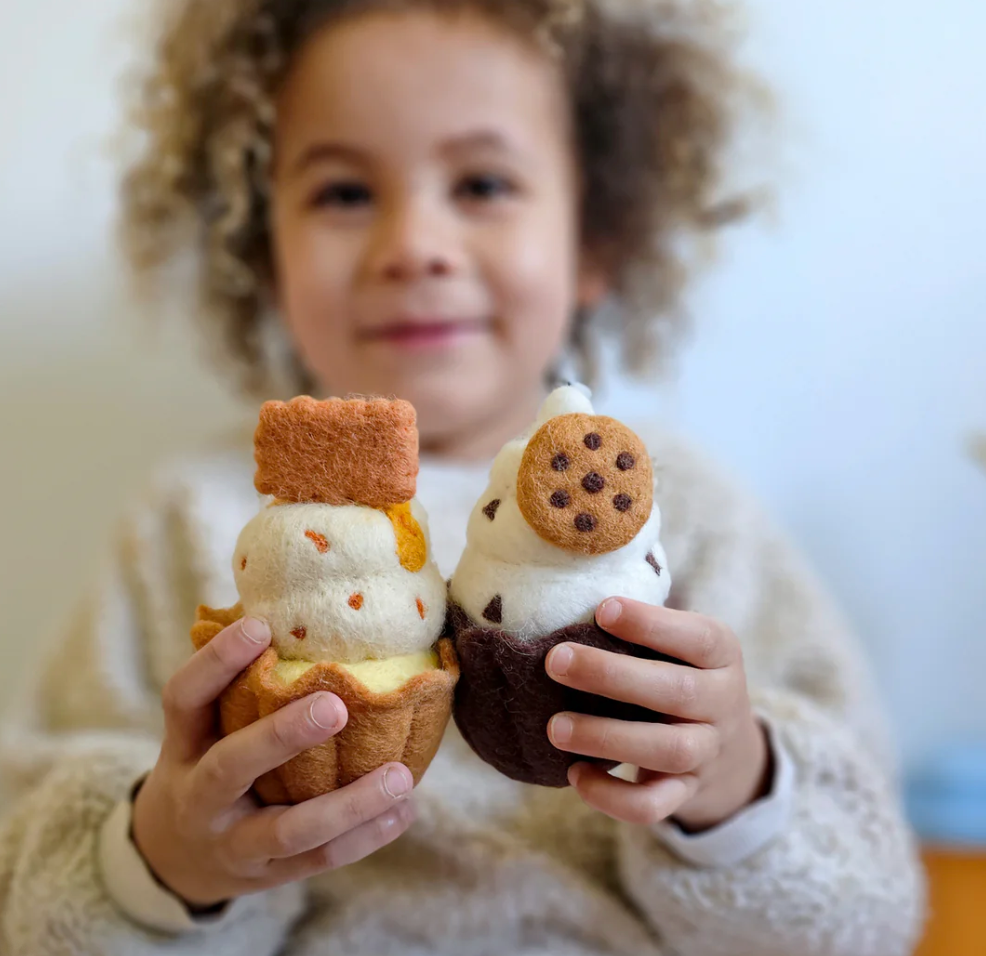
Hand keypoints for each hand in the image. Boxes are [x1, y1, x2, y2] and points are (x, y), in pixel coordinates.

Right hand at [132, 617, 414, 908]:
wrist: (174, 858)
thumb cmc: (207, 762)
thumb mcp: (203, 727)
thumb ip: (238, 683)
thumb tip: (291, 607)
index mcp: (182, 746)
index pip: (184, 698)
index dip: (217, 661)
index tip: (262, 625)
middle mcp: (199, 797)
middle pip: (230, 767)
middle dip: (281, 737)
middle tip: (335, 706)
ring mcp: (232, 843)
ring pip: (288, 831)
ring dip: (349, 805)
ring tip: (400, 776)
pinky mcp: (266, 876)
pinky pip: (318, 860)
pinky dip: (365, 837)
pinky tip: (405, 809)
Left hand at [545, 598, 770, 830]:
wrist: (729, 747)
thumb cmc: (681, 672)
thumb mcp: (682, 644)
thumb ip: (644, 627)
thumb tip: (568, 601)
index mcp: (721, 654)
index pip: (696, 637)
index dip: (650, 624)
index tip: (602, 609)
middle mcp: (722, 702)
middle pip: (675, 692)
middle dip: (612, 676)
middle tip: (556, 661)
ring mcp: (708, 751)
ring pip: (667, 750)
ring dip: (607, 737)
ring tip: (555, 727)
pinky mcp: (686, 792)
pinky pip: (654, 806)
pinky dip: (612, 796)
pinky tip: (574, 775)